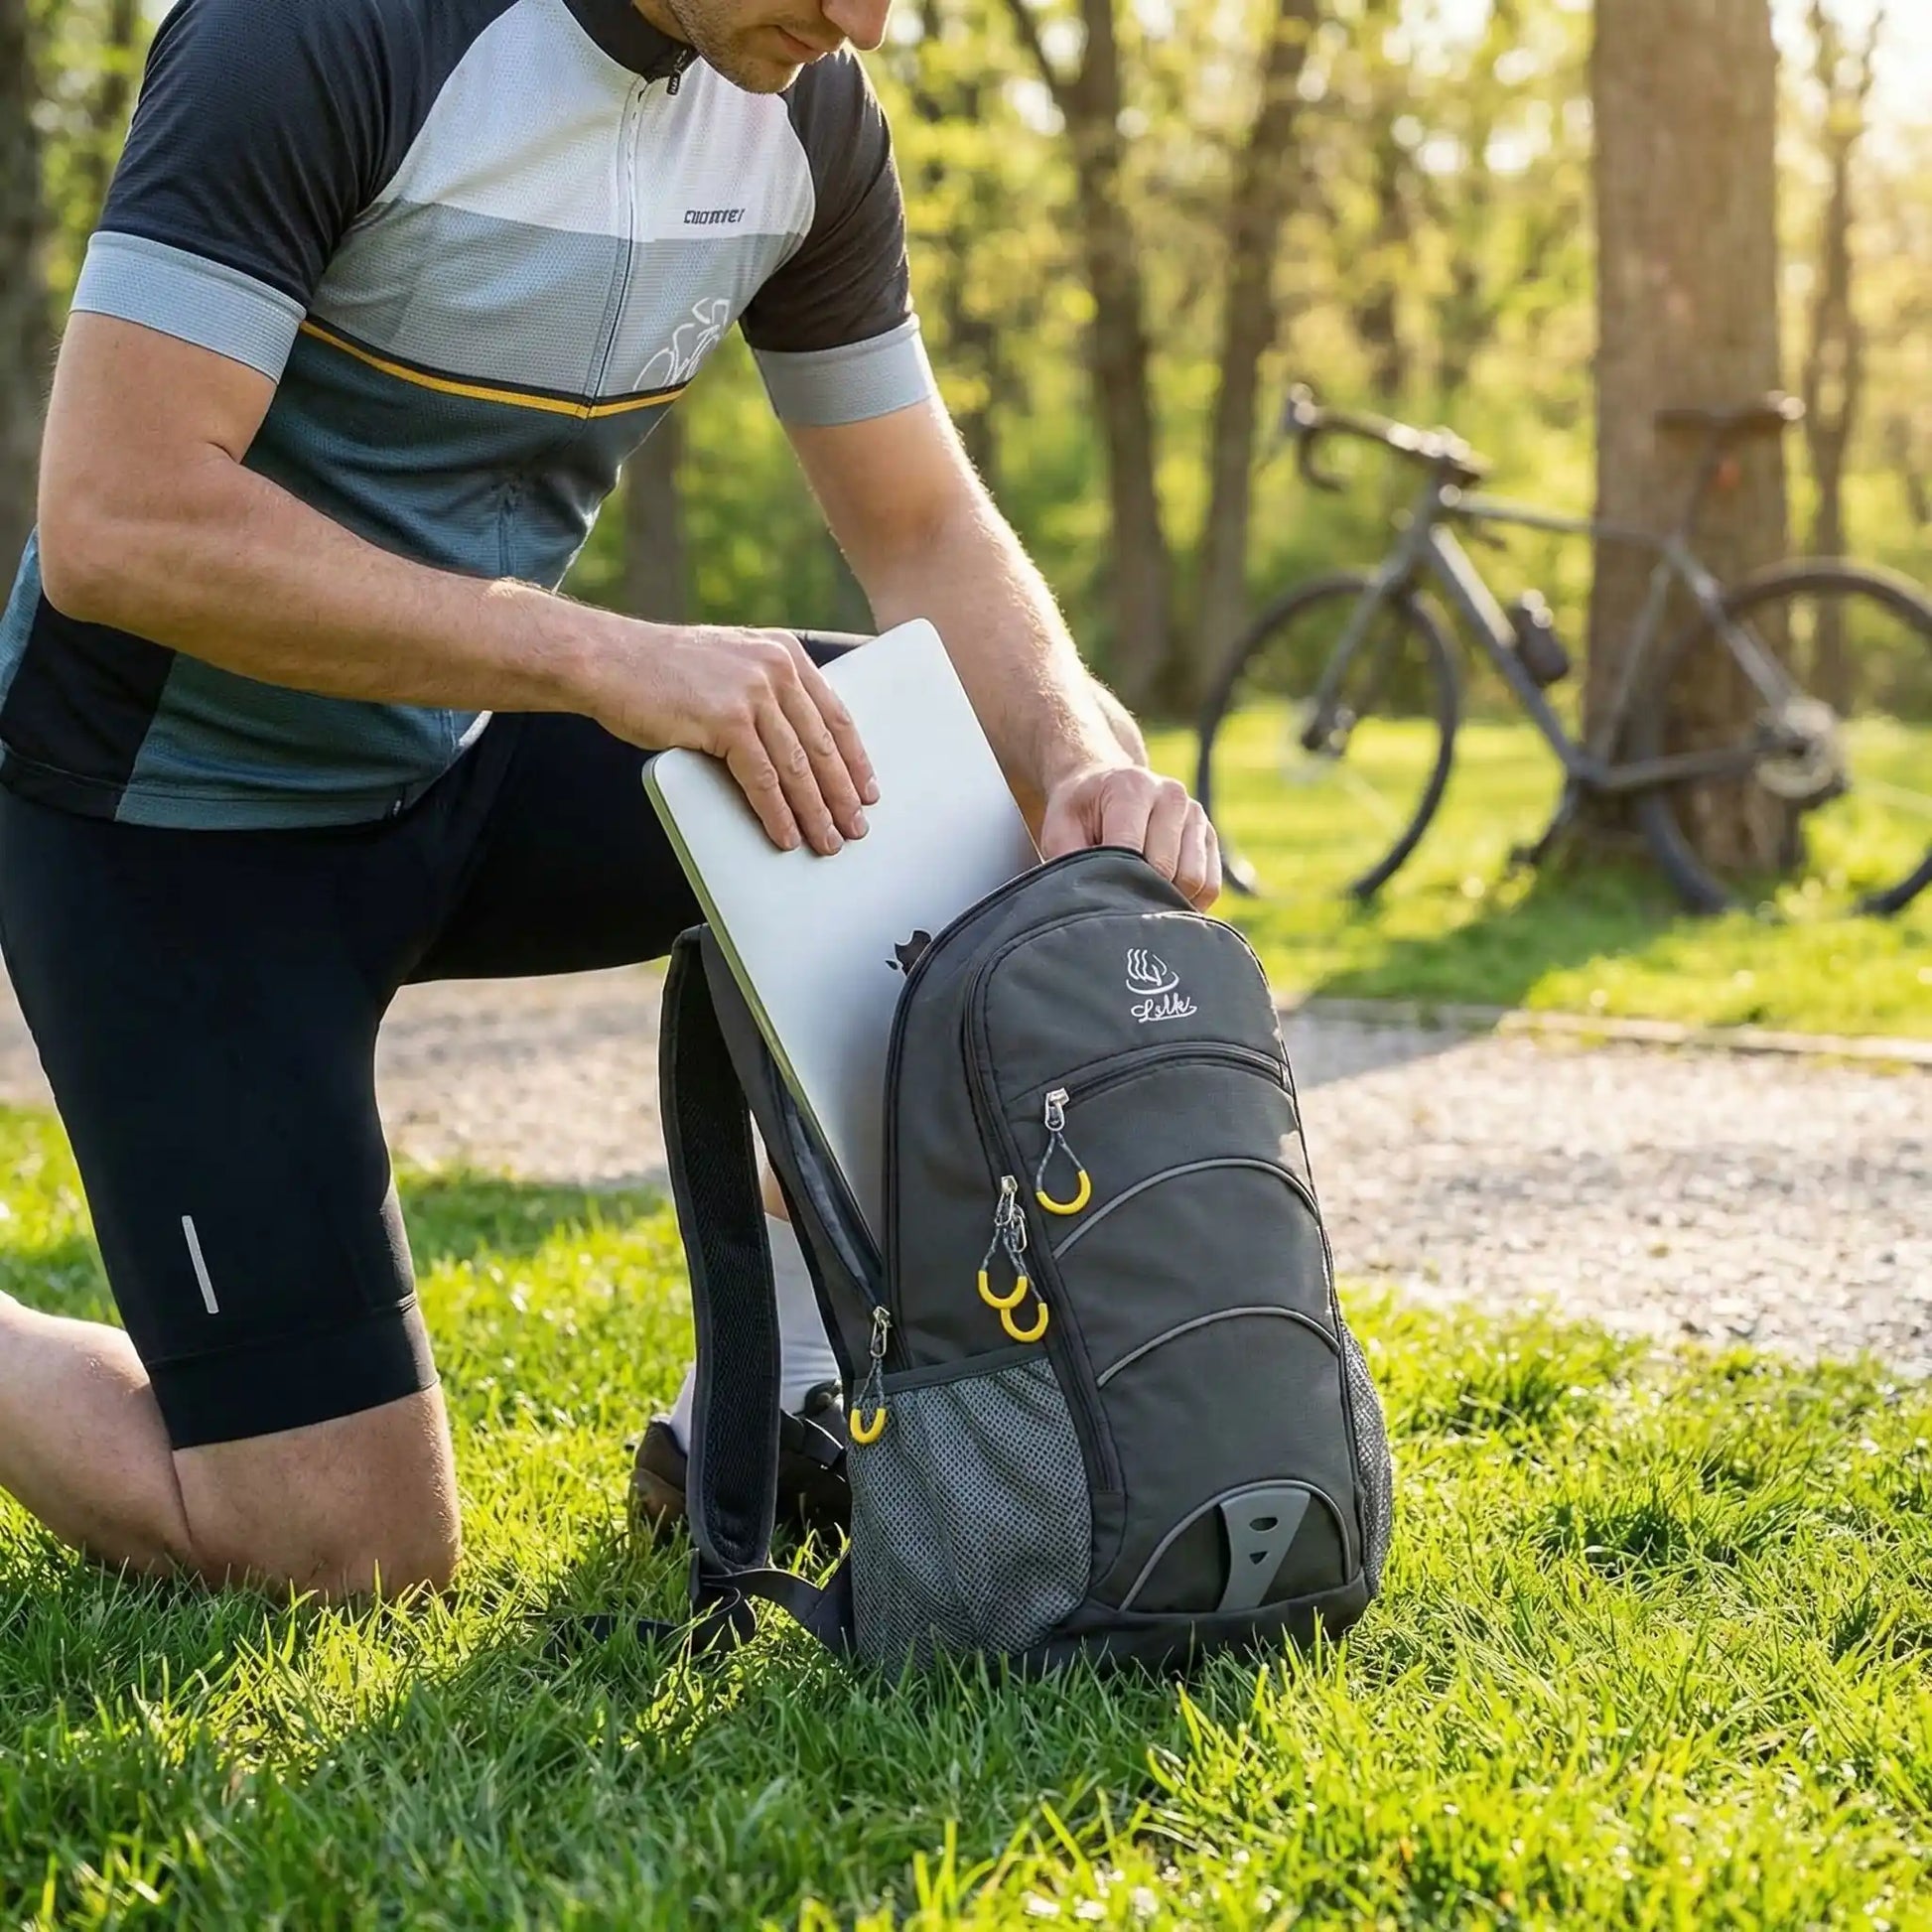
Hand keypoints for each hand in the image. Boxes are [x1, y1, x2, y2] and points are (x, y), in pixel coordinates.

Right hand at [588, 623, 876, 855]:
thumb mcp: (730, 664)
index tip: (867, 791)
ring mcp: (751, 693)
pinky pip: (762, 779)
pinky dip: (777, 814)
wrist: (609, 660)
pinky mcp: (725, 720)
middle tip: (855, 829)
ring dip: (815, 812)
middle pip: (822, 744)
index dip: (854, 759)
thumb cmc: (663, 671)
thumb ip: (765, 690)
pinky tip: (785, 835)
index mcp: (784, 653)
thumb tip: (797, 744)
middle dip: (842, 794)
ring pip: (797, 767)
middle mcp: (775, 668)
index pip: (835, 714)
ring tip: (826, 842)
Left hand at [1038, 763, 1221, 910]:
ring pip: (1194, 881)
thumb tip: (1088, 904)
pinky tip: (1161, 897)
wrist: (1105, 785)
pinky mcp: (1209, 835)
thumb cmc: (1080, 812)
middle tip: (1117, 901)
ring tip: (1138, 895)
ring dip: (1167, 899)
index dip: (1116, 884)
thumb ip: (1070, 861)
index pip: (1133, 851)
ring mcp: (1195, 814)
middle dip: (1141, 893)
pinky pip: (1210, 886)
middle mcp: (1171, 795)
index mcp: (1132, 788)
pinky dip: (1188, 902)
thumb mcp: (1060, 830)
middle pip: (1167, 869)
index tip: (1101, 898)